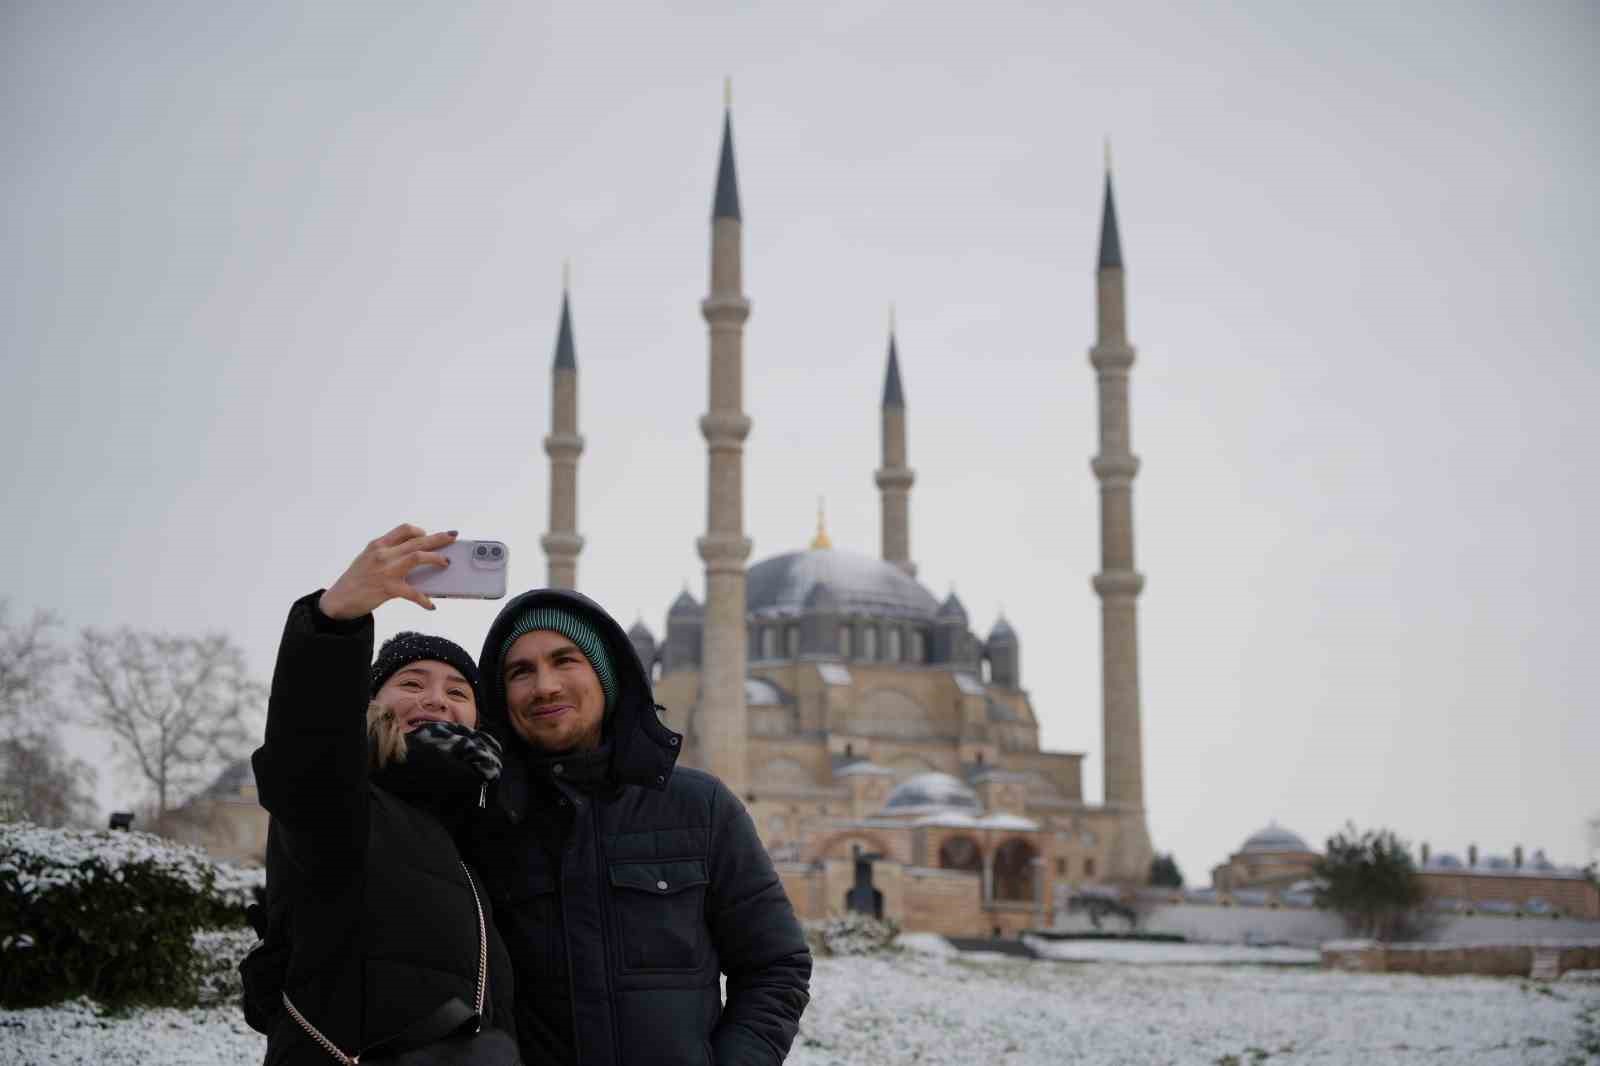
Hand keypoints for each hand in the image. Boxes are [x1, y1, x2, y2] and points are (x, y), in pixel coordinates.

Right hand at [319, 525, 456, 618]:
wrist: (338, 600)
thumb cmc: (355, 580)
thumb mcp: (367, 558)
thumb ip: (387, 553)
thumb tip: (412, 553)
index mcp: (378, 545)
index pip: (403, 529)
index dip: (419, 531)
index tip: (427, 534)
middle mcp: (382, 554)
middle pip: (416, 540)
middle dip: (438, 537)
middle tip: (453, 536)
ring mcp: (386, 570)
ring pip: (417, 557)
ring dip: (435, 558)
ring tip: (446, 562)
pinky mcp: (388, 588)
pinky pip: (412, 592)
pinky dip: (424, 600)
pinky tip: (431, 605)